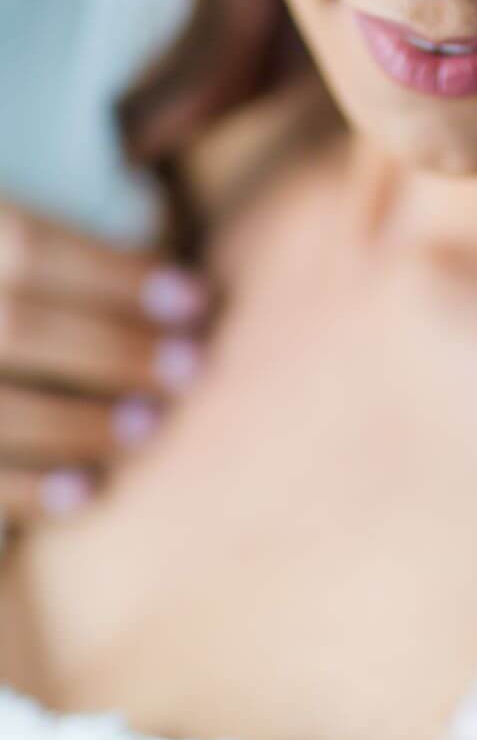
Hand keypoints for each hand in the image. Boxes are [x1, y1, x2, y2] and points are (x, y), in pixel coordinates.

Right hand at [0, 200, 212, 528]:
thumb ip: (51, 251)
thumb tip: (176, 297)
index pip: (26, 246)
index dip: (116, 274)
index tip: (195, 299)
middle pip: (13, 326)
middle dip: (112, 350)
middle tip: (189, 368)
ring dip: (79, 423)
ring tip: (149, 427)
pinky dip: (25, 491)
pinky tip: (86, 493)